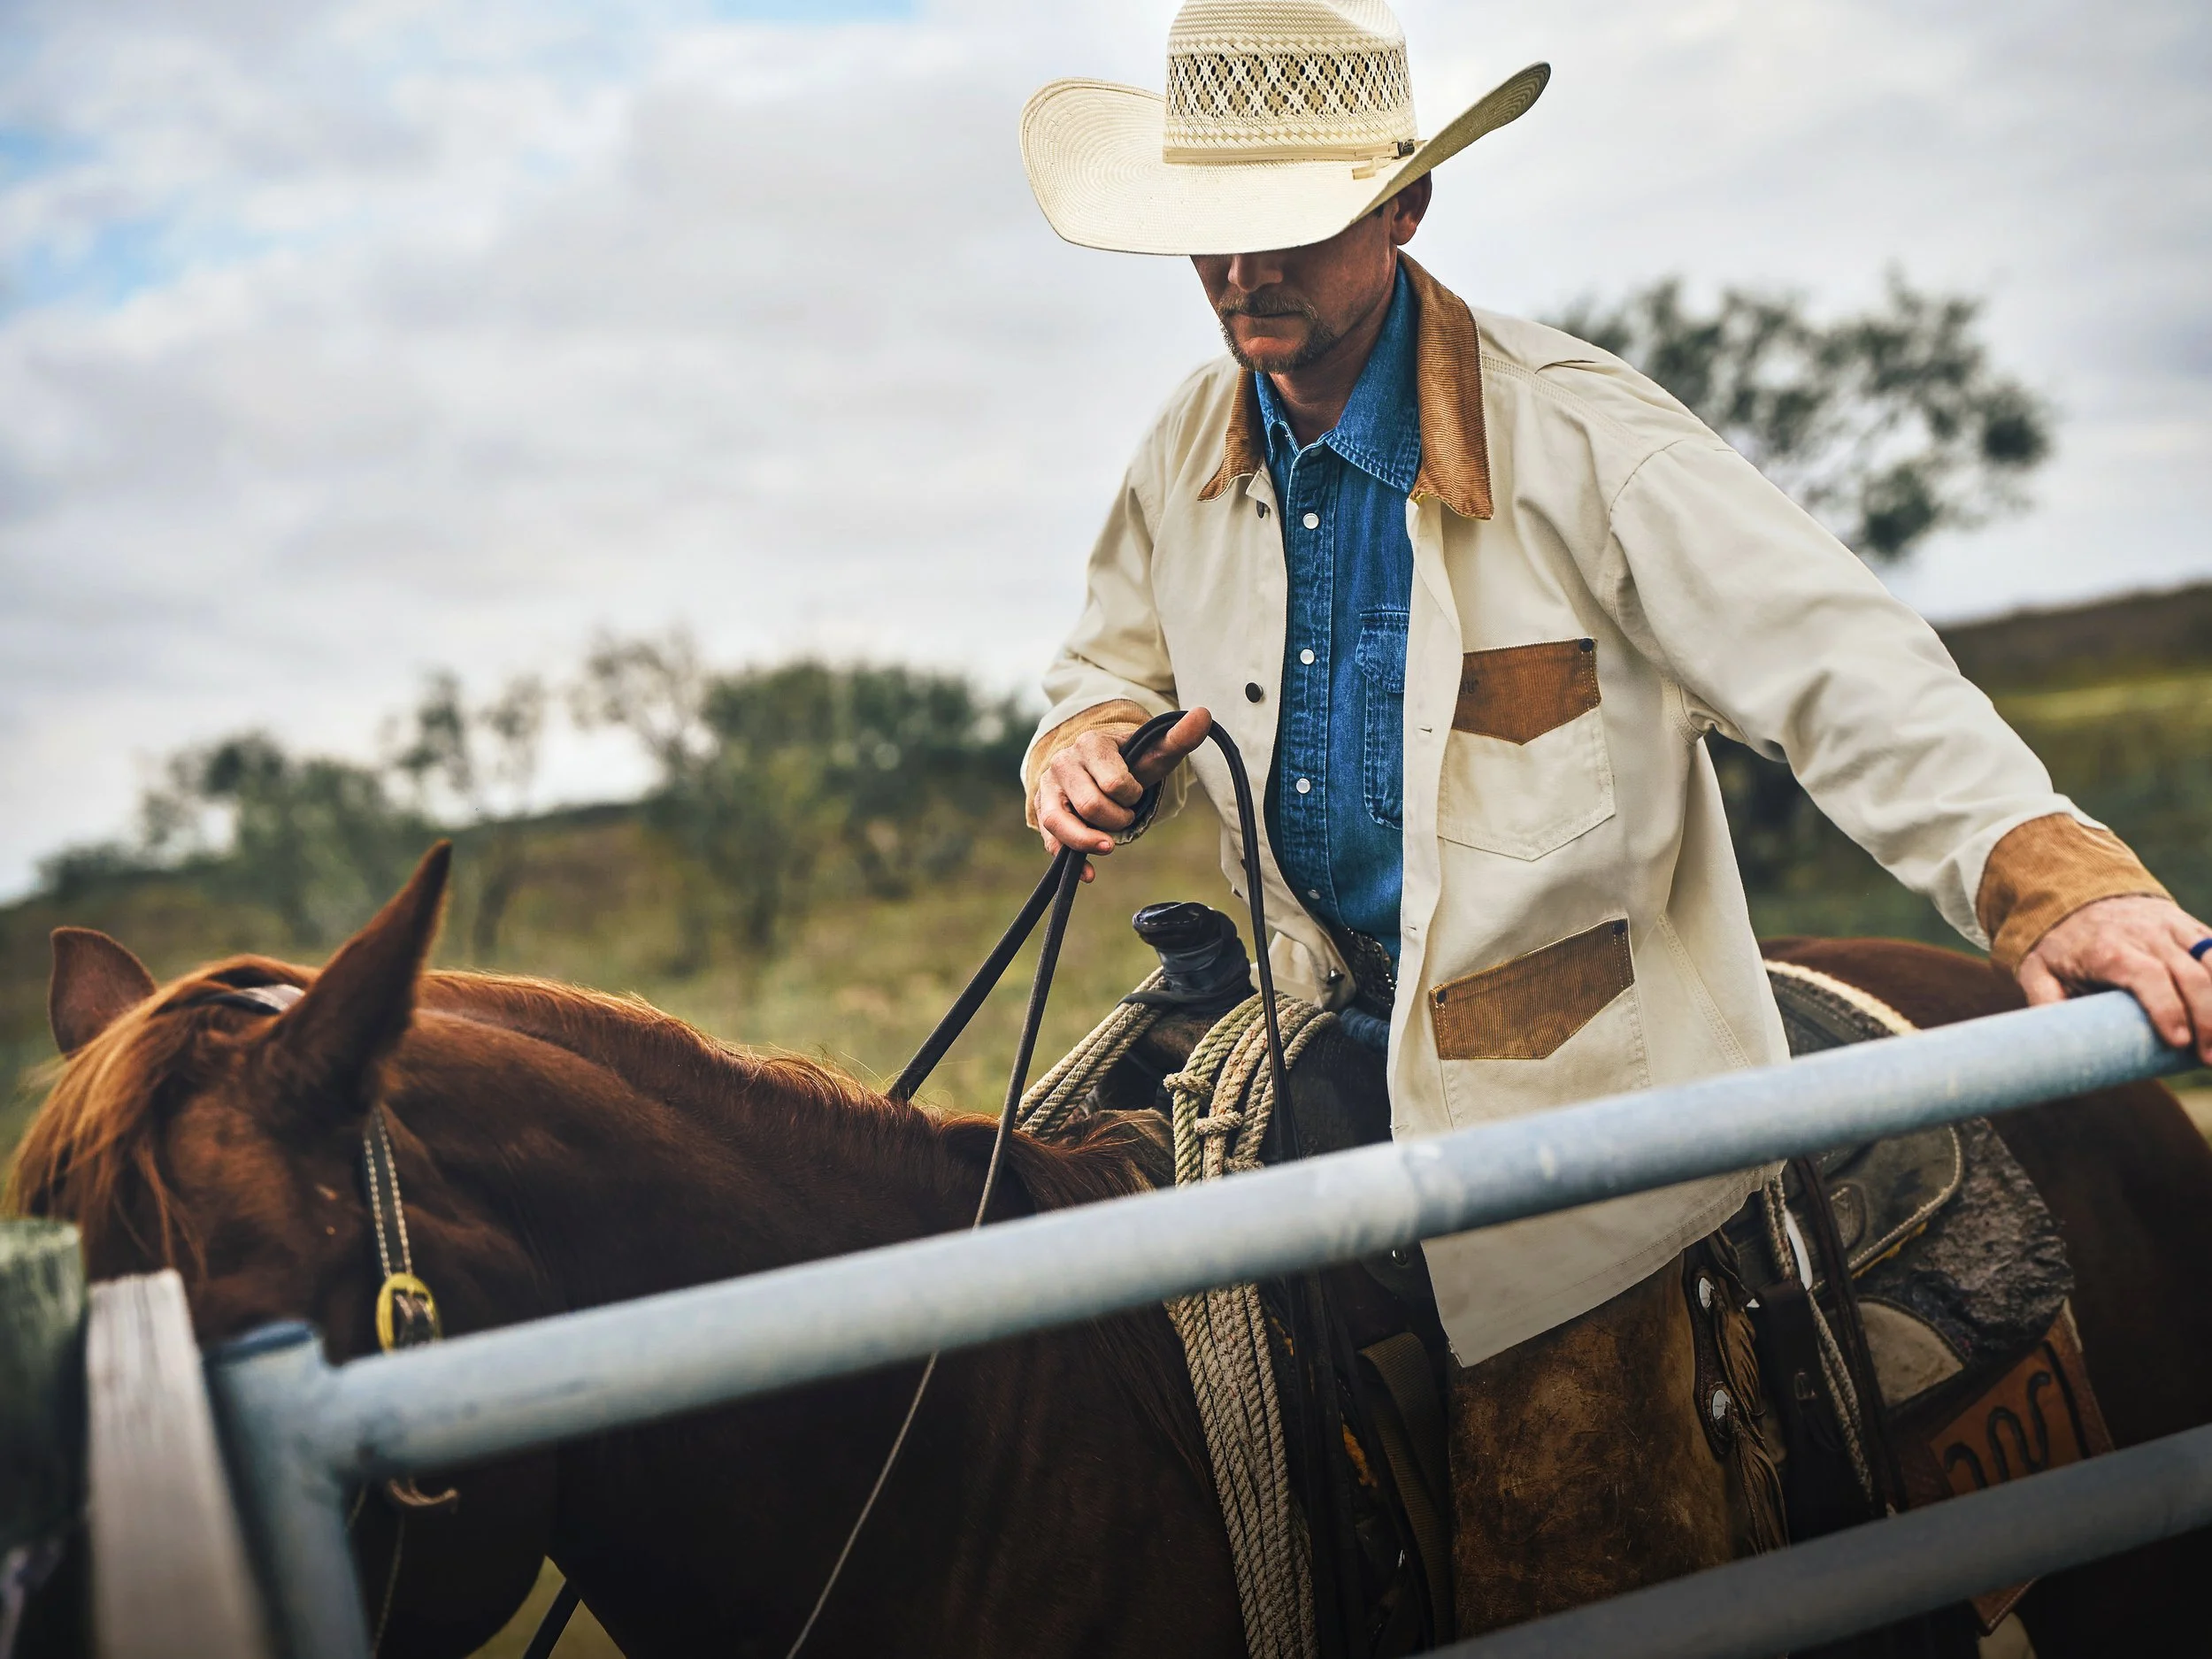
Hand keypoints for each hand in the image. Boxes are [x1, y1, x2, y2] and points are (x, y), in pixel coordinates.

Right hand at [1035, 708, 1212, 881]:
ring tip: (1109, 847)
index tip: (1135, 793)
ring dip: (1088, 840)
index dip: (1132, 796)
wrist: (1100, 766)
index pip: (1115, 784)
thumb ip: (1179, 737)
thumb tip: (1204, 714)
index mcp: (1091, 744)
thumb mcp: (1155, 752)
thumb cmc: (1131, 761)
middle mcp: (1063, 762)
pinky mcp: (1042, 809)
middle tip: (1125, 815)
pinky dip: (1070, 859)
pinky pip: (1050, 840)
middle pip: (1090, 806)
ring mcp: (1048, 787)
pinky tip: (1090, 873)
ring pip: (1058, 822)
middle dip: (1116, 818)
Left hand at [2018, 894, 2211, 1064]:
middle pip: (2188, 974)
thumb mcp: (2037, 969)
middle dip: (2205, 1018)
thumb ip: (2046, 1002)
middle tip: (2208, 1058)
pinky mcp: (2193, 929)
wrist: (2080, 891)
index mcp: (2108, 948)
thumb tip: (2052, 1043)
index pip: (2146, 975)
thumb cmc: (2060, 943)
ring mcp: (2174, 928)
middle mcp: (2147, 934)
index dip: (2166, 1007)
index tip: (2177, 1041)